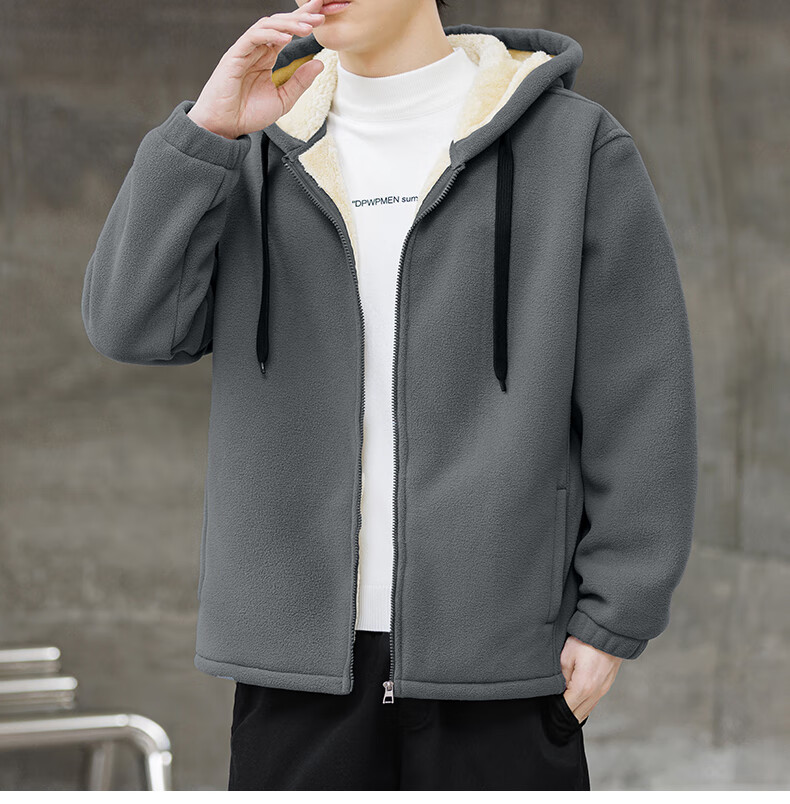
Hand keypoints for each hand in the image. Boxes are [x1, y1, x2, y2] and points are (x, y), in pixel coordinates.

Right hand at [187, 0, 326, 139]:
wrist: (225, 127)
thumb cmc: (248, 114)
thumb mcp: (283, 99)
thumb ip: (300, 82)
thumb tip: (320, 63)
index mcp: (266, 57)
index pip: (286, 32)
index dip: (303, 20)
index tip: (322, 14)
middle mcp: (256, 50)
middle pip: (279, 24)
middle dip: (300, 17)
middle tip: (321, 15)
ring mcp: (245, 51)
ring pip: (267, 26)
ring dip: (289, 24)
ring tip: (308, 27)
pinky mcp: (234, 55)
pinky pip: (253, 37)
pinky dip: (270, 35)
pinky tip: (287, 38)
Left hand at [560, 634, 622, 722]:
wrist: (608, 633)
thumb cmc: (586, 642)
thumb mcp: (566, 656)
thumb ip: (561, 677)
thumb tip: (559, 690)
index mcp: (583, 688)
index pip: (567, 709)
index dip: (556, 712)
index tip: (549, 712)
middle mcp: (595, 693)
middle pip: (578, 715)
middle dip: (565, 717)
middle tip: (553, 715)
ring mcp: (603, 690)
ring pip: (587, 710)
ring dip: (576, 712)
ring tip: (562, 711)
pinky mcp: (607, 685)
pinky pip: (594, 702)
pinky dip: (584, 705)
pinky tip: (576, 702)